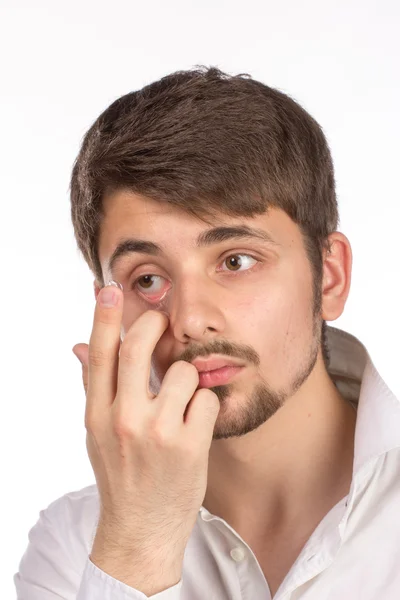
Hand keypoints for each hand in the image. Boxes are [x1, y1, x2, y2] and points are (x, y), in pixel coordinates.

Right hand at [72, 283, 219, 592]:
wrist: (141, 529)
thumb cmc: (122, 474)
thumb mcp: (99, 433)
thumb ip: (94, 387)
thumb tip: (80, 345)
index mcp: (98, 413)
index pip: (100, 354)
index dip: (105, 316)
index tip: (109, 287)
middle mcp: (124, 418)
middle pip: (139, 347)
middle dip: (154, 324)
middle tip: (162, 320)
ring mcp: (157, 432)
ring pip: (183, 371)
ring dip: (188, 380)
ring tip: (182, 403)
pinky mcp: (189, 446)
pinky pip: (207, 400)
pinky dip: (205, 408)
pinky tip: (197, 426)